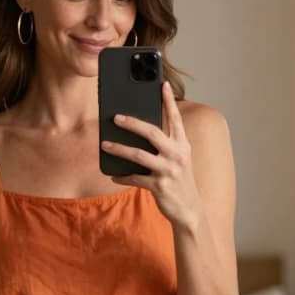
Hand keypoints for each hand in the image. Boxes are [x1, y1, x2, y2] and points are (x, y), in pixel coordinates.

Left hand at [100, 80, 202, 229]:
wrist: (190, 210)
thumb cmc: (179, 181)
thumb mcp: (179, 160)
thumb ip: (166, 145)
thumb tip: (140, 132)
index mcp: (183, 145)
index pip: (175, 118)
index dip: (168, 101)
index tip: (161, 84)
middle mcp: (177, 155)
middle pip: (152, 133)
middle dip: (132, 123)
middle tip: (116, 117)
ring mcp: (168, 171)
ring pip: (139, 155)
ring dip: (119, 149)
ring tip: (105, 144)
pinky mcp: (159, 187)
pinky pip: (135, 178)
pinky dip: (122, 177)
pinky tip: (112, 175)